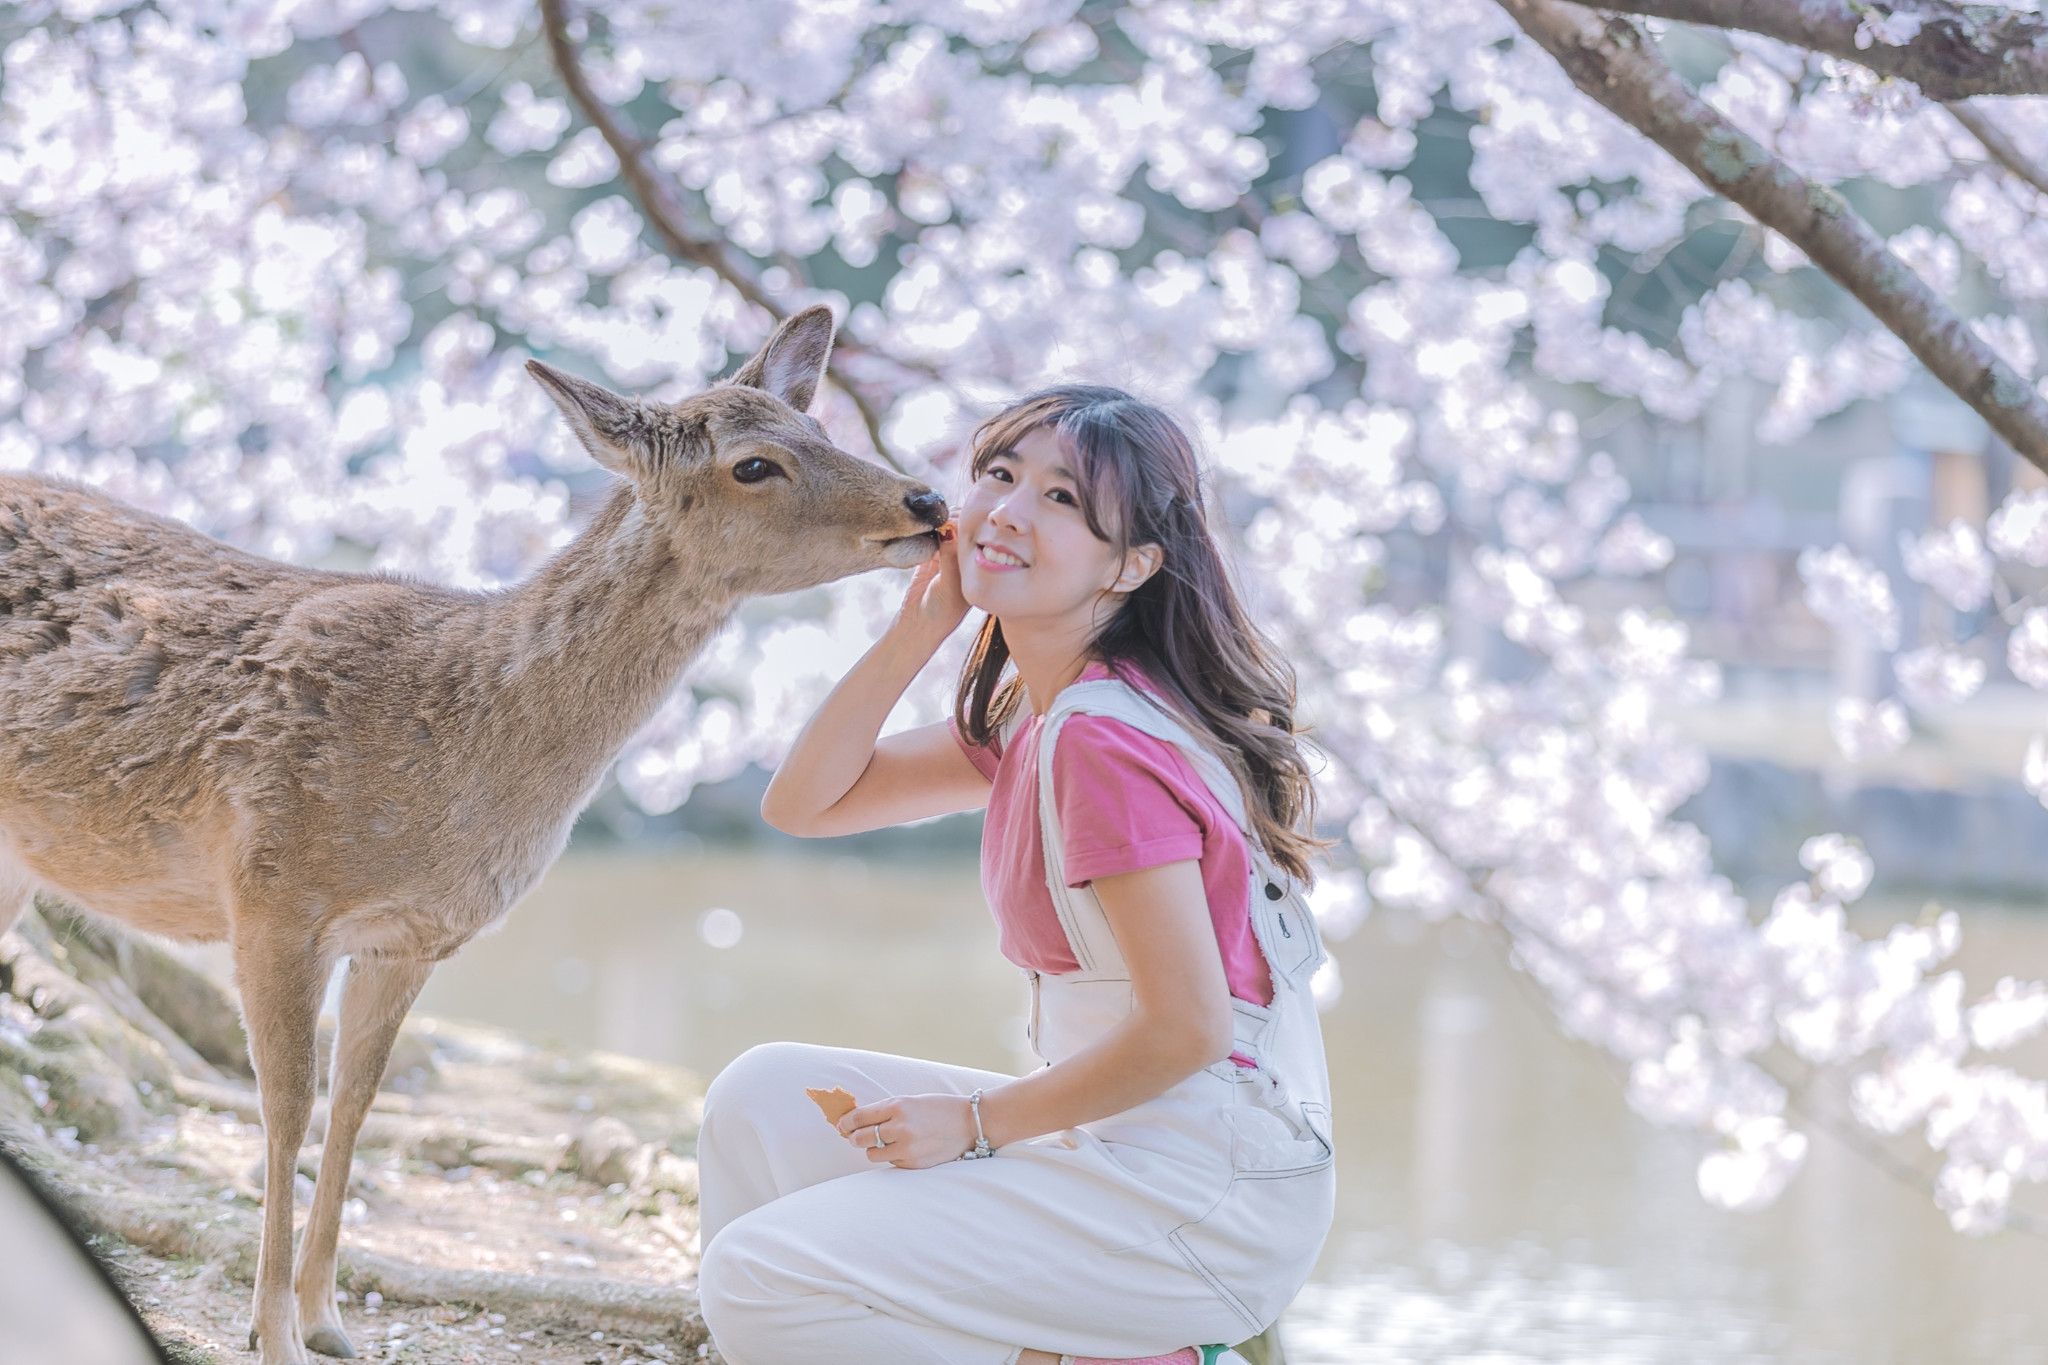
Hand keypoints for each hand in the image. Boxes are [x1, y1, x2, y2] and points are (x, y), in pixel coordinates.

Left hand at [838, 1092, 977, 1169]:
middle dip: (854, 1137)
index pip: (860, 1117)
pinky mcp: (913, 1164)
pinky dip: (892, 1156)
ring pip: (872, 1153)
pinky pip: (891, 1162)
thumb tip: (855, 1123)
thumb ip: (885, 1111)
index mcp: (898, 1106)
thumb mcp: (910, 1101)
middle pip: (860, 1138)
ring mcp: (907, 1148)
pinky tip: (907, 1148)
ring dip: (873, 1148)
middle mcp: (901, 1128)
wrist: (969, 1123)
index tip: (842, 1125)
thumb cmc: (937, 1109)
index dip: (846, 1122)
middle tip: (855, 1136)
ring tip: (886, 1142)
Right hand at [893, 524, 968, 643]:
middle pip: (961, 526)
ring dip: (938, 523)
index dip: (963, 523)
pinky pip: (930, 537)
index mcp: (976, 565)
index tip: (949, 522)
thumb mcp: (949, 585)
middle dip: (950, 519)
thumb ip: (950, 558)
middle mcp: (964, 558)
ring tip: (930, 525)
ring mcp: (947, 557)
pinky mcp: (930, 558)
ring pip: (946, 529)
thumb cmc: (941, 612)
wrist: (919, 626)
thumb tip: (948, 530)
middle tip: (938, 521)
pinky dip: (927, 531)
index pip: (975, 534)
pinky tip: (922, 531)